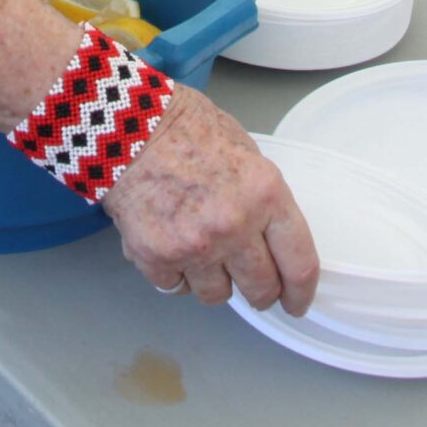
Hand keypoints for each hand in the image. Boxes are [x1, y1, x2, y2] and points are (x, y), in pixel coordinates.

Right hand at [102, 88, 317, 315]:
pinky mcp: (158, 258)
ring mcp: (195, 246)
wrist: (126, 125)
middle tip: (253, 287)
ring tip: (203, 254)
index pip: (298, 264)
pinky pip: (177, 288)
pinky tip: (172, 248)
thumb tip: (271, 236)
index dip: (300, 292)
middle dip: (260, 292)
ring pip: (218, 296)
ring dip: (215, 282)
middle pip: (261, 289)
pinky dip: (176, 275)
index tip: (296, 301)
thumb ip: (261, 197)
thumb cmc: (184, 128)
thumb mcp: (243, 149)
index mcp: (265, 195)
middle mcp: (234, 227)